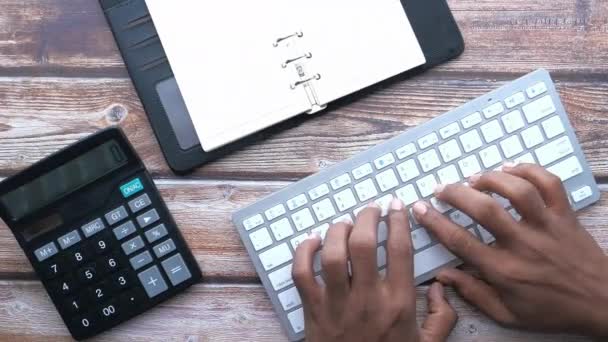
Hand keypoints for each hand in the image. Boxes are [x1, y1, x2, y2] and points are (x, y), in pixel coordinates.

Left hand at [293, 199, 456, 341]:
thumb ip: (443, 316)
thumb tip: (440, 285)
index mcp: (398, 303)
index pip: (399, 250)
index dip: (398, 221)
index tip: (397, 206)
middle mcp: (367, 299)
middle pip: (364, 244)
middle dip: (367, 217)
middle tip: (371, 210)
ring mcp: (336, 304)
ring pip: (332, 254)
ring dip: (337, 231)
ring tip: (344, 224)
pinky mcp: (312, 311)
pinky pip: (301, 274)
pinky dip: (303, 252)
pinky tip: (312, 242)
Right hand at [411, 163, 607, 336]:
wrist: (602, 303)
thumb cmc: (552, 310)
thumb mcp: (508, 315)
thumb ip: (473, 294)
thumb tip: (442, 276)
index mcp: (505, 271)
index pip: (461, 242)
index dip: (435, 223)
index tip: (420, 209)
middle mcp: (524, 245)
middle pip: (484, 210)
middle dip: (456, 194)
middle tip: (441, 188)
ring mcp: (546, 226)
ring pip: (517, 191)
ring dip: (491, 178)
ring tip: (473, 178)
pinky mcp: (565, 215)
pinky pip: (549, 183)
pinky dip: (529, 170)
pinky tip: (510, 169)